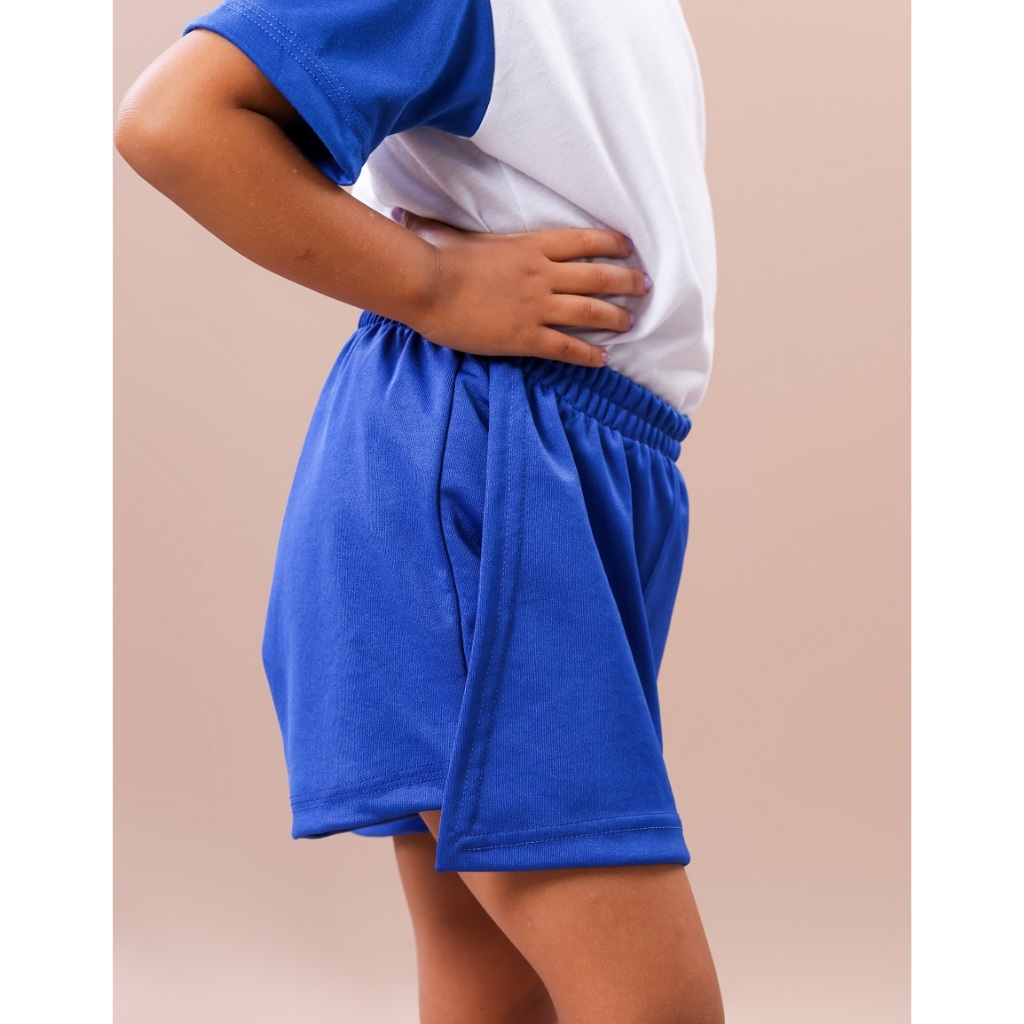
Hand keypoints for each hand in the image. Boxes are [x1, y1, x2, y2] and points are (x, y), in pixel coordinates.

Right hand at [393, 208, 649, 367]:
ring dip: (616, 317)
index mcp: (529, 245)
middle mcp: (542, 274)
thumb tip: (409, 213)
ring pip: (590, 311)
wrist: (425, 285)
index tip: (629, 248)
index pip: (583, 240)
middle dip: (627, 281)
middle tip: (645, 287)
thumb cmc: (434, 258)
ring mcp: (536, 306)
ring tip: (632, 322)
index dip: (610, 244)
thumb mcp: (450, 234)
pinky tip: (603, 360)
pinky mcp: (525, 337)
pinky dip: (589, 354)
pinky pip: (567, 347)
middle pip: (598, 276)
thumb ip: (449, 229)